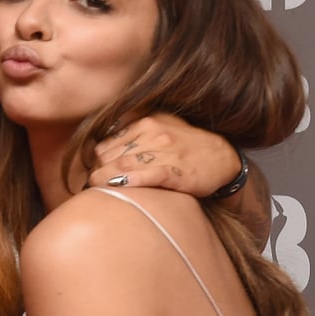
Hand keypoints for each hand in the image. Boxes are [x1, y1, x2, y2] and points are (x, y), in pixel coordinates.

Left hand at [89, 114, 240, 195]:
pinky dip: (127, 183)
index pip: (106, 143)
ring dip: (103, 181)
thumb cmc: (188, 145)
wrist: (223, 158)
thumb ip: (134, 129)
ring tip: (95, 192)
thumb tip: (103, 142)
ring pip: (121, 167)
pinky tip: (116, 188)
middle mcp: (153, 134)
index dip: (96, 161)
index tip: (94, 172)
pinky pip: (145, 177)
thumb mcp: (162, 125)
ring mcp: (165, 153)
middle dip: (96, 172)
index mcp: (146, 123)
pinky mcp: (175, 172)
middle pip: (110, 156)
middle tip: (91, 186)